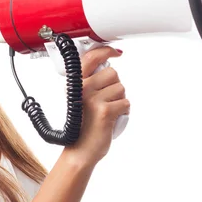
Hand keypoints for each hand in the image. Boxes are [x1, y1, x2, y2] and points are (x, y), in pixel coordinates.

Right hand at [63, 46, 129, 165]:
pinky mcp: (104, 111)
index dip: (106, 51)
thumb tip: (109, 66)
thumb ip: (91, 82)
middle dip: (115, 86)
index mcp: (76, 84)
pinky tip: (112, 119)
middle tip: (105, 101)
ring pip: (121, 88)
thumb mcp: (80, 99)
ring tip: (106, 112)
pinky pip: (125, 103)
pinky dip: (123, 112)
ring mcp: (93, 99)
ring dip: (119, 100)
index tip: (115, 52)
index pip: (91, 57)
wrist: (80, 150)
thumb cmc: (83, 125)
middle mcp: (82, 88)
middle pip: (113, 73)